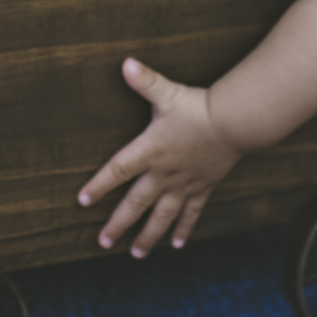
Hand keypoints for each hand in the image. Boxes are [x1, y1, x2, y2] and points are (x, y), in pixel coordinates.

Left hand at [78, 58, 243, 257]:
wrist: (234, 123)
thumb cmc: (198, 107)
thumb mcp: (167, 93)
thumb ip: (145, 81)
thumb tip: (125, 63)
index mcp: (149, 151)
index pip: (117, 171)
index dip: (98, 186)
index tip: (82, 201)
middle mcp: (163, 173)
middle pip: (135, 203)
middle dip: (119, 224)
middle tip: (103, 242)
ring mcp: (183, 185)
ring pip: (162, 217)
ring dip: (148, 236)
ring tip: (136, 253)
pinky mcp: (202, 188)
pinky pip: (191, 214)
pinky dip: (184, 229)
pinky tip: (177, 244)